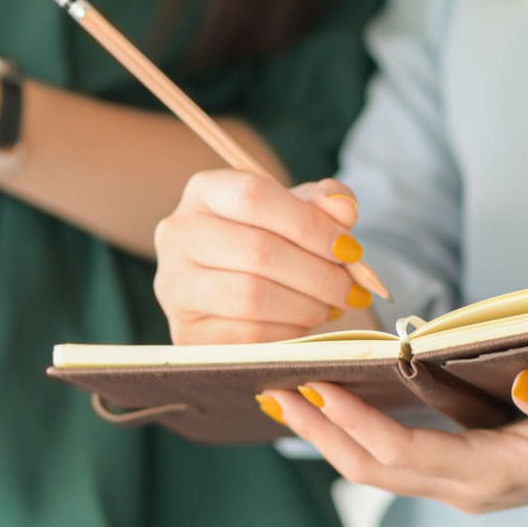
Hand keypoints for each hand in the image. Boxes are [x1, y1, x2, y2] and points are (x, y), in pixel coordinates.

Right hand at [153, 170, 373, 343]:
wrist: (230, 284)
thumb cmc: (270, 239)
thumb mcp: (296, 211)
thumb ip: (325, 202)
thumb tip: (344, 209)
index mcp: (203, 192)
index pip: (254, 196)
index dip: (310, 224)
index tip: (350, 249)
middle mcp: (178, 234)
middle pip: (257, 251)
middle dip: (318, 274)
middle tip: (352, 289)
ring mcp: (175, 285)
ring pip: (251, 296)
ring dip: (306, 306)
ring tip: (330, 306)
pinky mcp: (185, 331)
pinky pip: (246, 335)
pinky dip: (288, 332)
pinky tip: (302, 324)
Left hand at [259, 371, 527, 513]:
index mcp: (490, 476)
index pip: (400, 454)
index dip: (354, 422)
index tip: (314, 386)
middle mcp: (465, 487)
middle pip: (370, 468)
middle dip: (320, 431)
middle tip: (272, 387)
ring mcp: (460, 483)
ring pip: (375, 467)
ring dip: (329, 434)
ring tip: (285, 391)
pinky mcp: (461, 469)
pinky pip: (393, 457)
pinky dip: (356, 431)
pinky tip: (335, 399)